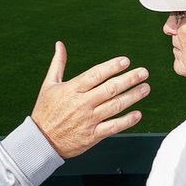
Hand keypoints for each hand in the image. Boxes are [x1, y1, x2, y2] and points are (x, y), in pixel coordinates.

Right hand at [31, 42, 147, 158]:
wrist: (41, 141)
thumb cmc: (45, 111)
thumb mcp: (48, 85)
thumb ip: (58, 64)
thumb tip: (60, 44)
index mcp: (72, 89)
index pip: (96, 74)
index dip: (112, 67)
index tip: (126, 61)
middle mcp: (82, 103)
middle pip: (110, 89)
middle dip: (129, 79)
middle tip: (143, 72)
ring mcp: (88, 120)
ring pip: (115, 106)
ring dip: (133, 96)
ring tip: (145, 88)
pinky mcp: (92, 135)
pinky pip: (113, 127)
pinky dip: (127, 121)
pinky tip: (138, 114)